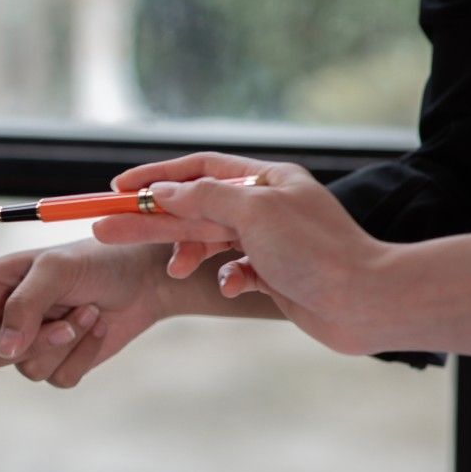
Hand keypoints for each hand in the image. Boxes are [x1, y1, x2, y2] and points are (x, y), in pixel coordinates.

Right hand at [0, 241, 182, 388]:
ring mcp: (27, 343)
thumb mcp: (55, 270)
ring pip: (26, 372)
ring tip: (86, 311)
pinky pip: (58, 380)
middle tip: (64, 314)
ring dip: (64, 343)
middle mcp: (0, 318)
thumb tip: (5, 352)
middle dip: (29, 340)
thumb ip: (24, 308)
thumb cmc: (96, 258)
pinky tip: (95, 327)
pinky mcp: (57, 363)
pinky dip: (82, 356)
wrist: (144, 277)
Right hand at [93, 152, 393, 354]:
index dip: (155, 177)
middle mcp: (267, 207)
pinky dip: (227, 280)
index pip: (198, 169)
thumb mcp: (253, 212)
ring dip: (188, 253)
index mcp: (266, 180)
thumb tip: (160, 193)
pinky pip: (233, 272)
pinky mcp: (274, 276)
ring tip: (173, 271)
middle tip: (105, 231)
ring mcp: (270, 243)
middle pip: (194, 207)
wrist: (365, 301)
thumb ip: (202, 198)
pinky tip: (232, 287)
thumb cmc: (315, 251)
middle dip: (152, 220)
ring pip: (210, 242)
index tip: (116, 190)